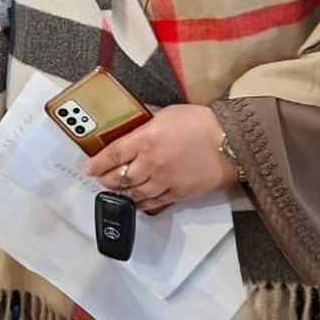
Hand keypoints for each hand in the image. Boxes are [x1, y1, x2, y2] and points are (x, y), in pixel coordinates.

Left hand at [82, 105, 237, 213]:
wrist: (229, 142)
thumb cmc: (201, 123)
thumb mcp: (166, 115)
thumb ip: (146, 128)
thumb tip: (134, 135)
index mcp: (145, 139)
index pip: (113, 155)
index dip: (97, 163)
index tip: (90, 167)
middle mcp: (151, 162)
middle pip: (120, 177)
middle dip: (106, 180)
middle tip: (101, 179)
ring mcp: (164, 180)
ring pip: (134, 193)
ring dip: (121, 193)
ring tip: (115, 191)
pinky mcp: (178, 193)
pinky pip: (154, 203)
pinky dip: (141, 204)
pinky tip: (136, 203)